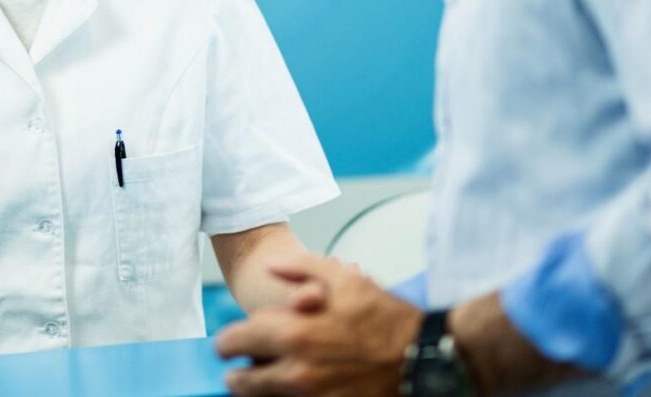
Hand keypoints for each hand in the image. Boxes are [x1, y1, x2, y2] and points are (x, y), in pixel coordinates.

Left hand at [215, 254, 422, 395]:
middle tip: (242, 367)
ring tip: (269, 377)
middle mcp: (296, 373)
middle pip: (241, 383)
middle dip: (238, 374)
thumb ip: (300, 267)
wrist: (423, 359)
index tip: (230, 342)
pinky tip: (295, 387)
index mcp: (293, 334)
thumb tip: (269, 267)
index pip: (234, 343)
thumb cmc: (385, 318)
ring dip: (260, 391)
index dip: (227, 341)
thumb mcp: (345, 278)